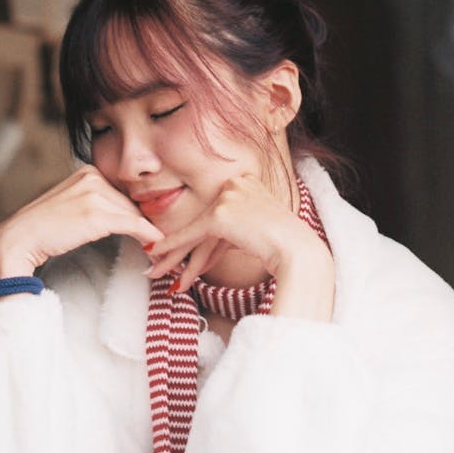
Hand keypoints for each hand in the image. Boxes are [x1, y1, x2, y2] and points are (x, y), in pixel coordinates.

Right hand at [0, 165, 162, 280]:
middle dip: (144, 221)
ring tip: (158, 246)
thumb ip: (97, 203)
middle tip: (160, 239)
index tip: (150, 227)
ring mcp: (93, 194)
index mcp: (87, 171)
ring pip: (133, 213)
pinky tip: (156, 243)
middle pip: (130, 202)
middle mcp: (92, 176)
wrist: (19, 239)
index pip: (122, 192)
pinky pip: (132, 224)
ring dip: (147, 231)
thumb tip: (129, 217)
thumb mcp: (73, 205)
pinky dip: (148, 234)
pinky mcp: (96, 214)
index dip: (136, 212)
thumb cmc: (44, 227)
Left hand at [146, 173, 332, 312]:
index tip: (183, 258)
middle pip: (203, 222)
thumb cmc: (284, 245)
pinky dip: (172, 246)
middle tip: (159, 261)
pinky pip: (191, 234)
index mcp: (246, 181)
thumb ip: (231, 229)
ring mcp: (227, 196)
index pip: (216, 214)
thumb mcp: (254, 228)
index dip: (198, 242)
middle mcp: (235, 183)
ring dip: (174, 255)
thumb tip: (205, 246)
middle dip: (181, 248)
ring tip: (156, 271)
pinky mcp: (220, 213)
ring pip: (195, 230)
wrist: (298, 250)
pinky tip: (157, 254)